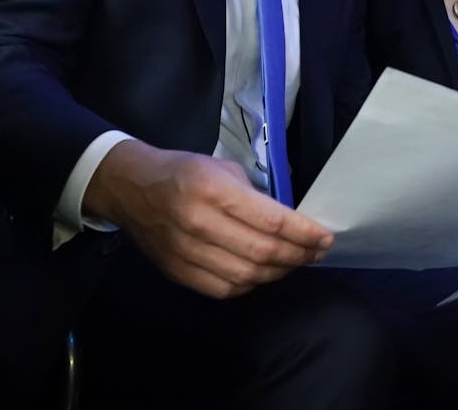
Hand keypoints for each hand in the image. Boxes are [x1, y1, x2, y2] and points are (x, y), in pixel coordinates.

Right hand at [84, 140, 332, 298]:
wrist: (132, 188)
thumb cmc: (185, 172)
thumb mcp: (223, 169)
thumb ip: (256, 197)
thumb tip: (291, 223)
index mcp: (214, 190)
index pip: (271, 220)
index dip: (304, 233)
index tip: (325, 237)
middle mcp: (199, 222)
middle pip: (262, 252)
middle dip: (298, 255)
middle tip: (316, 252)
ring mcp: (185, 251)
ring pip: (245, 276)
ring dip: (278, 273)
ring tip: (295, 263)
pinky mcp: (177, 272)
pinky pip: (222, 289)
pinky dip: (249, 286)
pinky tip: (262, 275)